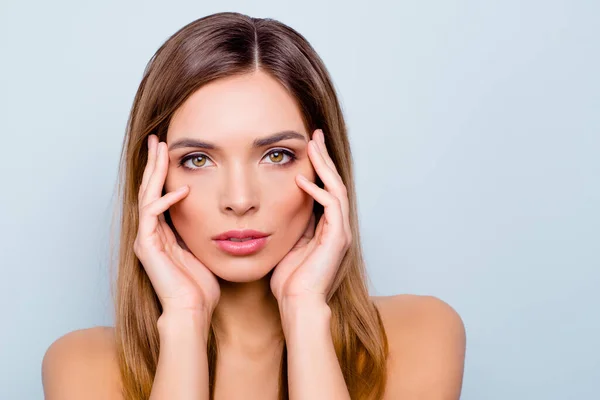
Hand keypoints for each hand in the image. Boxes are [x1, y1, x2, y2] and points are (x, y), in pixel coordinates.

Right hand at [133, 134, 219, 316]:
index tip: (172, 150)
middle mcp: (150, 233)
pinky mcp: (146, 247)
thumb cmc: (202, 286)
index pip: (160, 193)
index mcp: (162, 232)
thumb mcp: (206, 249)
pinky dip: (166, 200)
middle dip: (154, 163)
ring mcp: (146, 239)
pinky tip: (181, 189)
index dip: (164, 172)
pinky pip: (152, 215)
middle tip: (158, 139)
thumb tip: (222, 214)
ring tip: (161, 149)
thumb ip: (205, 230)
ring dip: (154, 172)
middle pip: (148, 188)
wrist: (192, 311)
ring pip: (146, 196)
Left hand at [270, 129, 351, 304]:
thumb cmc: (290, 280)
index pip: (325, 188)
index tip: (306, 148)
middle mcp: (338, 226)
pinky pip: (332, 206)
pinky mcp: (337, 238)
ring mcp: (340, 231)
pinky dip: (317, 191)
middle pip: (334, 182)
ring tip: (312, 146)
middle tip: (313, 135)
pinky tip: (301, 179)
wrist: (298, 304)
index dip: (317, 167)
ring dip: (324, 166)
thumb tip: (280, 205)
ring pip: (336, 188)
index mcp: (327, 227)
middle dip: (323, 158)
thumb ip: (292, 224)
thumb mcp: (289, 243)